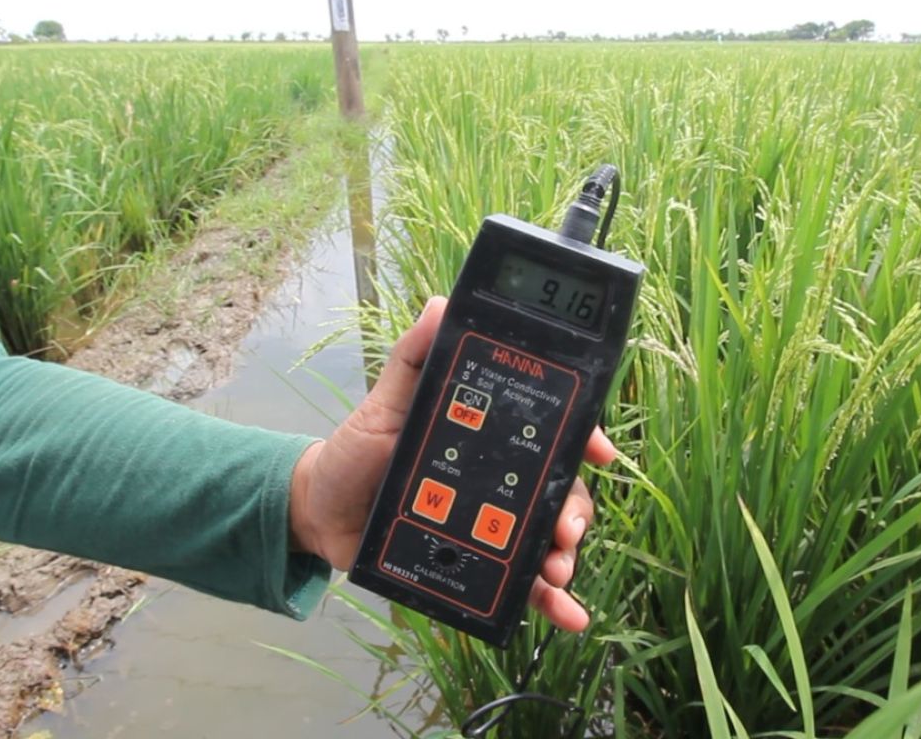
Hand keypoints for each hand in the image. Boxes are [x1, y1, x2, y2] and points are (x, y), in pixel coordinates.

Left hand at [288, 296, 615, 631]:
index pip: (549, 431)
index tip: (600, 450)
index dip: (582, 437)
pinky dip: (547, 602)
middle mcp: (500, 477)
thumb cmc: (355, 452)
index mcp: (488, 435)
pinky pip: (520, 585)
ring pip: (547, 537)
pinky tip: (566, 615)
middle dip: (575, 507)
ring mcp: (492, 523)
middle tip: (566, 526)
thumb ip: (413, 357)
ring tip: (558, 569)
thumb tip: (442, 305)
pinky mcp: (479, 564)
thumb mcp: (384, 402)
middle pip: (559, 489)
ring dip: (564, 554)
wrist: (320, 515)